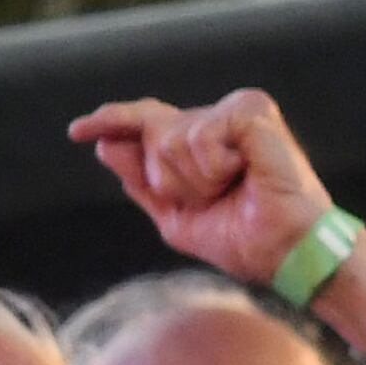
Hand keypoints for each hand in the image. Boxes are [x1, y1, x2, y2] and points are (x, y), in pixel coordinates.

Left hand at [63, 89, 365, 354]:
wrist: (288, 254)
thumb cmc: (246, 241)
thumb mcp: (177, 218)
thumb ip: (142, 183)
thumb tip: (105, 145)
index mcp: (202, 141)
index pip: (146, 122)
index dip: (110, 121)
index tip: (76, 132)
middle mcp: (217, 118)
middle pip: (152, 134)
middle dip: (170, 180)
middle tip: (215, 199)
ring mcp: (236, 110)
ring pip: (170, 138)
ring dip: (193, 180)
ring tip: (233, 190)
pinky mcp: (251, 111)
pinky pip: (198, 136)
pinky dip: (212, 169)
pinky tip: (244, 175)